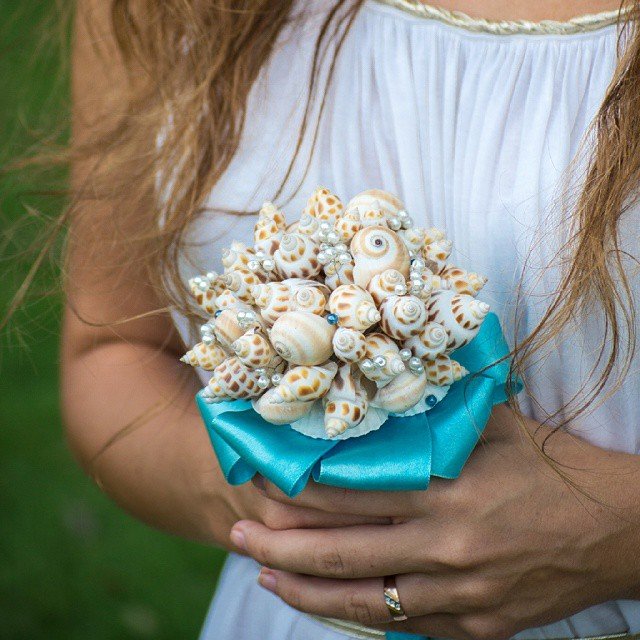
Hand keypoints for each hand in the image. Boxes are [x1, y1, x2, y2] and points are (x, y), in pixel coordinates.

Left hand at [230, 404, 639, 638]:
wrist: (619, 530)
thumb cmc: (554, 467)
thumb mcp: (495, 427)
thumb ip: (436, 416)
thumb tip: (383, 400)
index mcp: (448, 492)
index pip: (352, 493)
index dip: (300, 490)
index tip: (262, 482)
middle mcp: (447, 548)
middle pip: (343, 554)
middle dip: (280, 549)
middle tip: (236, 538)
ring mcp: (461, 597)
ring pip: (365, 602)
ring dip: (306, 594)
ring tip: (265, 579)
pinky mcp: (477, 629)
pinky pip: (407, 625)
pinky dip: (362, 614)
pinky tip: (331, 603)